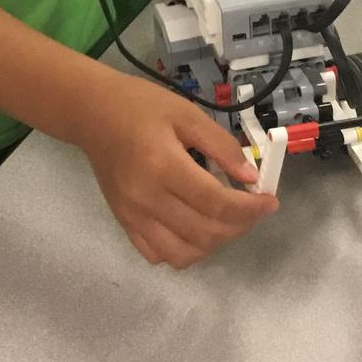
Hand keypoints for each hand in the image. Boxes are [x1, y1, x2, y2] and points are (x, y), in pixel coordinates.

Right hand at [75, 71, 277, 267]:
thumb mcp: (186, 113)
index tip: (270, 201)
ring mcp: (132, 215)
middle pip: (204, 232)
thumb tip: (251, 177)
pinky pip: (157, 255)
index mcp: (163, 165)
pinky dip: (184, 251)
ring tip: (227, 220)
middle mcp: (146, 198)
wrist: (92, 113)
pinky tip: (196, 230)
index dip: (250, 209)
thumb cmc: (140, 106)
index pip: (216, 203)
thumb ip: (221, 145)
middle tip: (252, 208)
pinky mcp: (123, 222)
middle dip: (240, 225)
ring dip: (214, 243)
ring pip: (183, 253)